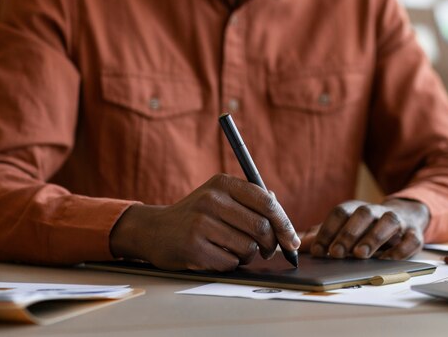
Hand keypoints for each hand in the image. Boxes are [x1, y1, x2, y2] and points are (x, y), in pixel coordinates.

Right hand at [109, 174, 299, 270]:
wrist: (155, 230)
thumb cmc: (196, 215)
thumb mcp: (220, 196)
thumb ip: (250, 200)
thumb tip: (281, 214)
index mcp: (223, 183)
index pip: (267, 202)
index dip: (284, 223)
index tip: (292, 240)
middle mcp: (212, 199)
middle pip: (261, 227)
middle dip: (272, 244)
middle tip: (269, 251)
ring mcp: (201, 223)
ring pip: (248, 247)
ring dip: (249, 256)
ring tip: (236, 251)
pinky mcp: (194, 247)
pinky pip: (231, 262)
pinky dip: (232, 264)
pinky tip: (218, 256)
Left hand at [301, 199, 428, 259]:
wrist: (406, 216)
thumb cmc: (367, 226)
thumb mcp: (344, 227)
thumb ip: (322, 236)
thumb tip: (295, 245)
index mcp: (356, 208)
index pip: (340, 212)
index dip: (328, 229)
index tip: (318, 249)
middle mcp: (376, 210)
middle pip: (363, 214)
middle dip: (348, 233)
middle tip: (337, 253)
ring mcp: (397, 221)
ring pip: (388, 222)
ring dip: (373, 237)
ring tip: (360, 254)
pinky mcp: (414, 233)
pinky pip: (410, 239)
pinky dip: (399, 250)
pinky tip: (387, 260)